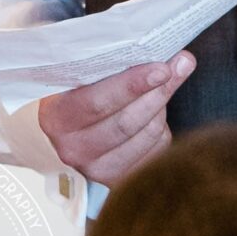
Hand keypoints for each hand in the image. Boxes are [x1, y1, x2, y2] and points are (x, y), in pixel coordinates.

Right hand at [38, 51, 195, 187]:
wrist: (67, 128)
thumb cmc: (76, 91)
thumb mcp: (80, 74)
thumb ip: (112, 62)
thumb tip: (168, 55)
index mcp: (56, 117)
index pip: (98, 103)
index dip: (133, 85)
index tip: (162, 68)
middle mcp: (72, 148)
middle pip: (127, 122)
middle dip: (158, 92)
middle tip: (180, 66)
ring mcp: (95, 169)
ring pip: (146, 135)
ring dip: (162, 106)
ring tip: (164, 84)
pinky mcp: (118, 180)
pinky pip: (156, 151)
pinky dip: (163, 128)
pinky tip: (155, 111)